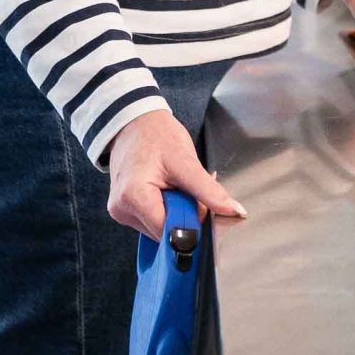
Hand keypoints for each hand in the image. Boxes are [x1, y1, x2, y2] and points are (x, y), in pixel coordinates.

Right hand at [107, 107, 242, 240]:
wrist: (134, 123)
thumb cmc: (155, 135)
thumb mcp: (186, 161)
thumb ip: (209, 190)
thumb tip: (232, 210)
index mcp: (134, 196)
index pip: (169, 231)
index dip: (191, 224)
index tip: (203, 210)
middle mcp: (122, 209)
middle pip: (164, 232)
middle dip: (184, 216)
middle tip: (186, 190)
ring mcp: (121, 211)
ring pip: (159, 228)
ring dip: (175, 212)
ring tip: (173, 186)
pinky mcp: (124, 210)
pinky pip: (152, 220)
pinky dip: (165, 209)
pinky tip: (166, 190)